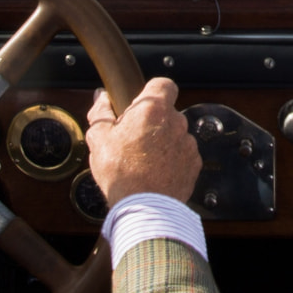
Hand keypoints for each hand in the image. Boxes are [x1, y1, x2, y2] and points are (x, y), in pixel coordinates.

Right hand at [86, 77, 200, 205]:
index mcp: (152, 109)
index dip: (152, 91)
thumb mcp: (99, 138)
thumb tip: (100, 99)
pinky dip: (173, 160)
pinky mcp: (194, 164)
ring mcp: (187, 144)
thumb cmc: (120, 173)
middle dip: (153, 122)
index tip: (141, 102)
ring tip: (143, 160)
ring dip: (163, 142)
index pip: (162, 84)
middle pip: (167, 112)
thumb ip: (101, 112)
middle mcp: (176, 122)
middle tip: (134, 139)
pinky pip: (183, 155)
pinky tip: (156, 172)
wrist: (143, 207)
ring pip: (176, 134)